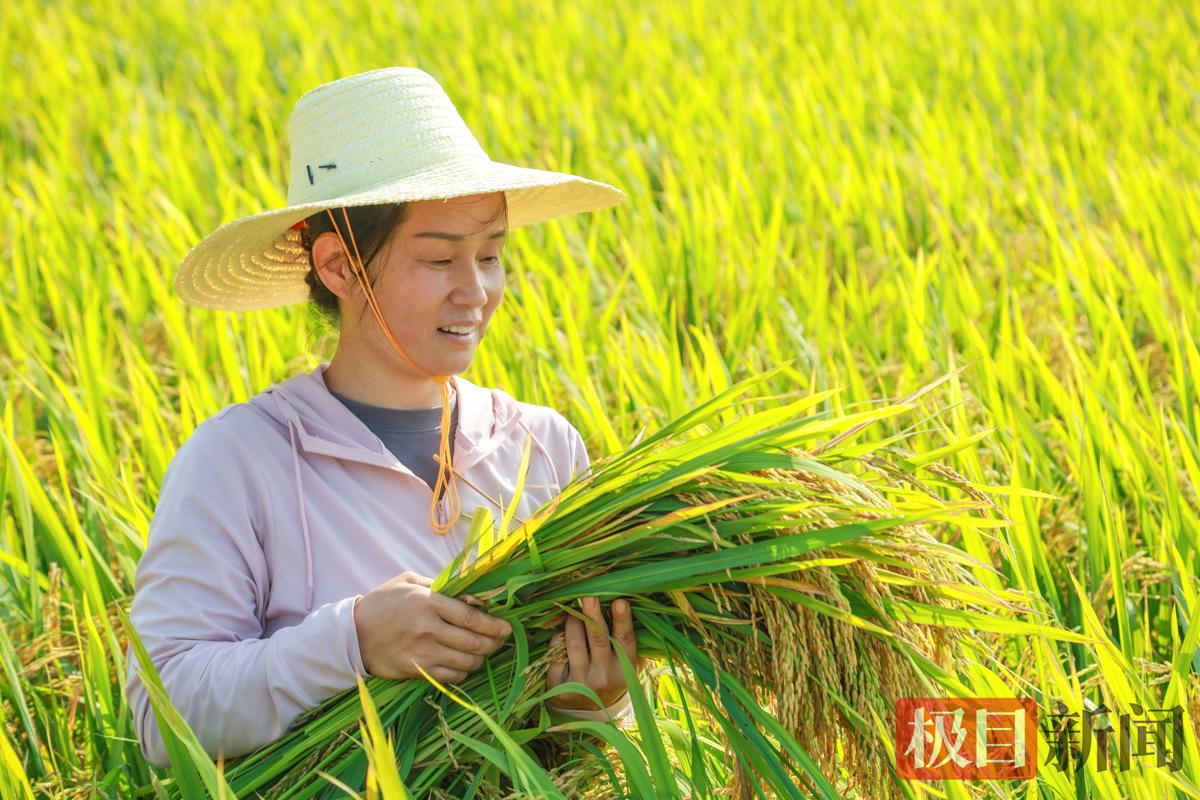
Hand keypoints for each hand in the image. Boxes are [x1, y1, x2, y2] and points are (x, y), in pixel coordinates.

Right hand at [353, 571, 511, 682]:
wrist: (352, 634)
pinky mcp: (416, 671)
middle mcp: (429, 630)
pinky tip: (464, 664)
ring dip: (481, 658)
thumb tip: (468, 593)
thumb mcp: (408, 582)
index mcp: (429, 603)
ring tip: (483, 652)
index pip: (471, 617)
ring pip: (466, 662)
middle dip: (493, 643)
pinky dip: (463, 672)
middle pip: (474, 642)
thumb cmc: (382, 603)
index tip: (506, 627)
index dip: (493, 624)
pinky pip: (451, 676)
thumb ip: (439, 586)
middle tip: (500, 640)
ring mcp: (423, 654)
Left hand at [546, 596, 642, 710]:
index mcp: (625, 669)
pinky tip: (559, 632)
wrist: (590, 715)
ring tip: (571, 608)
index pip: (625, 641)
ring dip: (572, 622)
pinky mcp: (561, 687)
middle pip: (598, 640)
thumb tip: (639, 612)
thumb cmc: (611, 678)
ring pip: (574, 644)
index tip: (620, 601)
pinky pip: (555, 657)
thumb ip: (634, 646)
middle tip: (588, 596)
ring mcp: (582, 683)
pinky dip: (557, 641)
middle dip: (592, 616)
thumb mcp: (628, 668)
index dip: (623, 620)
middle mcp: (604, 676)